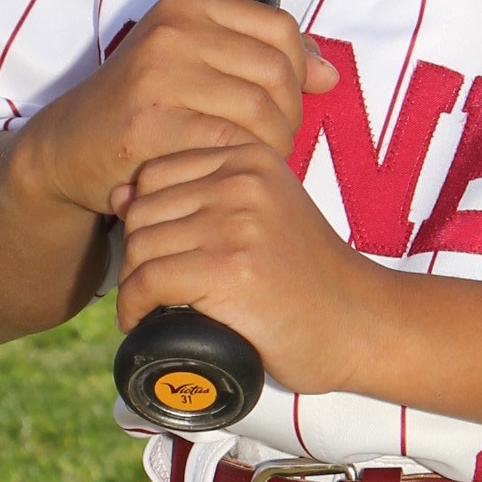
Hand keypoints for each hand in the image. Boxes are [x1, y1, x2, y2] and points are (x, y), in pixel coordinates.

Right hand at [17, 0, 335, 222]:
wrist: (67, 149)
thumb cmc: (142, 108)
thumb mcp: (194, 64)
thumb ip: (259, 59)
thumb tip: (329, 74)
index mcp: (186, 7)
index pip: (279, 29)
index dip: (299, 71)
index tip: (288, 103)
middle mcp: (173, 31)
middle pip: (277, 71)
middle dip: (289, 115)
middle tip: (272, 143)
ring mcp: (160, 75)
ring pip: (261, 110)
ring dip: (272, 145)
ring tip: (253, 161)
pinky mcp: (153, 124)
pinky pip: (232, 144)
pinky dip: (243, 164)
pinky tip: (228, 174)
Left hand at [114, 139, 384, 394]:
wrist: (362, 323)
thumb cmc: (309, 278)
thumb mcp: (262, 217)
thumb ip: (203, 196)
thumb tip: (119, 193)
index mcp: (250, 158)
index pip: (155, 174)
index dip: (144, 218)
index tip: (157, 255)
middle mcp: (242, 181)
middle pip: (142, 209)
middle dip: (136, 254)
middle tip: (150, 290)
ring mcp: (237, 223)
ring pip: (140, 246)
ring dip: (133, 285)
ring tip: (149, 308)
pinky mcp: (230, 269)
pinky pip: (149, 281)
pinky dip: (135, 307)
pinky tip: (143, 321)